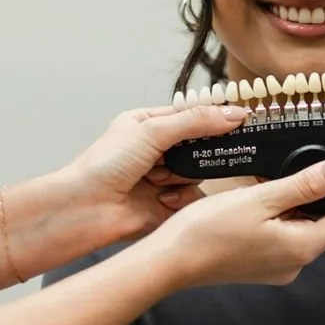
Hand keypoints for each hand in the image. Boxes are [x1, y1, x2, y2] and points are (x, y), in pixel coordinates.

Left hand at [35, 103, 247, 259]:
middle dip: (199, 152)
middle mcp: (156, 152)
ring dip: (182, 177)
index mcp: (147, 126)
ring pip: (198, 174)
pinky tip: (162, 200)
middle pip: (199, 146)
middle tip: (210, 151)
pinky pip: (192, 199)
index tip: (241, 119)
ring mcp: (161, 179)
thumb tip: (233, 114)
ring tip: (158, 181)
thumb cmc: (102, 166)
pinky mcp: (166, 206)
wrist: (83, 210)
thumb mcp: (151, 132)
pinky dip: (180, 199)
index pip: (191, 116)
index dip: (214, 118)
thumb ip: (195, 122)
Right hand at [154, 156, 324, 289]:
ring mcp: (277, 268)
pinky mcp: (261, 267)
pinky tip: (254, 204)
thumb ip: (304, 184)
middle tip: (292, 171)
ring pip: (302, 230)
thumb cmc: (208, 231)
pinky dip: (277, 218)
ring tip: (267, 186)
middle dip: (316, 196)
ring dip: (293, 205)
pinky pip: (282, 238)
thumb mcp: (260, 198)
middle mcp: (295, 264)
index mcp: (302, 248)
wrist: (170, 261)